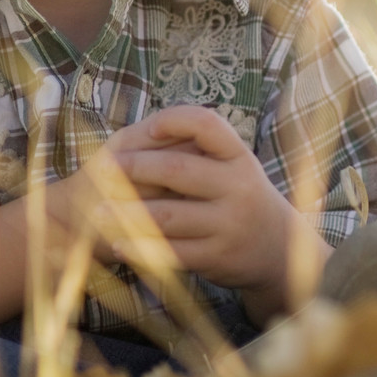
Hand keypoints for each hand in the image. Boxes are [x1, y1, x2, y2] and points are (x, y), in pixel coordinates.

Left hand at [100, 106, 303, 313]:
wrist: (278, 246)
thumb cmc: (242, 197)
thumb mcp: (236, 166)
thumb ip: (202, 149)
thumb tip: (149, 128)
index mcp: (239, 157)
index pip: (207, 125)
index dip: (175, 120)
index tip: (150, 127)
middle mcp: (238, 187)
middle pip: (177, 169)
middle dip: (134, 167)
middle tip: (104, 169)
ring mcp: (228, 224)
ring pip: (166, 216)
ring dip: (125, 213)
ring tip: (98, 212)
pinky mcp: (216, 256)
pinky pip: (169, 252)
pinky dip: (139, 248)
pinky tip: (118, 244)